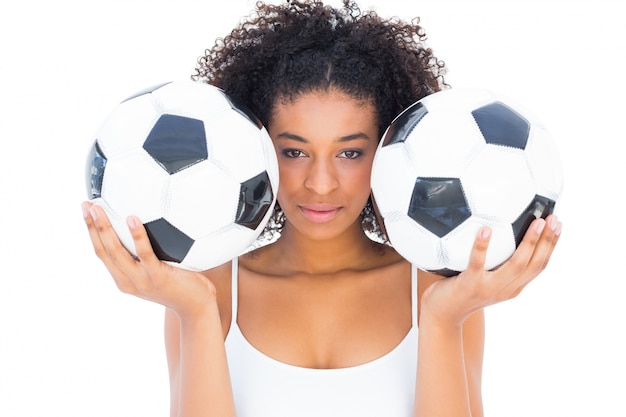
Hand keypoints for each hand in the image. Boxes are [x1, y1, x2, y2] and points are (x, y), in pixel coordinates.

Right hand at [81, 201, 216, 319]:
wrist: (196, 308)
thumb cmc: (181, 285)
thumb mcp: (156, 272)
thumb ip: (147, 256)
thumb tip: (148, 225)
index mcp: (123, 279)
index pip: (101, 253)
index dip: (91, 232)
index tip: (86, 212)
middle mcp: (128, 281)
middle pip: (103, 251)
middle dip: (92, 227)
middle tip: (87, 205)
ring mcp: (141, 280)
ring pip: (116, 252)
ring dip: (104, 229)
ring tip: (99, 209)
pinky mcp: (157, 277)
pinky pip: (144, 254)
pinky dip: (137, 236)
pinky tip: (132, 219)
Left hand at [420, 215, 561, 326]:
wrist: (442, 316)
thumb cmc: (462, 292)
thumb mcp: (487, 280)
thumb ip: (497, 264)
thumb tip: (500, 230)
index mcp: (513, 288)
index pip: (539, 266)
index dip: (551, 245)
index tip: (558, 224)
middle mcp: (505, 289)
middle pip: (533, 264)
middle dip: (547, 241)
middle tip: (553, 219)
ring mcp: (488, 287)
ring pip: (515, 264)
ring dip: (529, 242)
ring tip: (536, 222)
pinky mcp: (470, 284)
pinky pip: (478, 263)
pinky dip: (483, 246)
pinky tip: (486, 229)